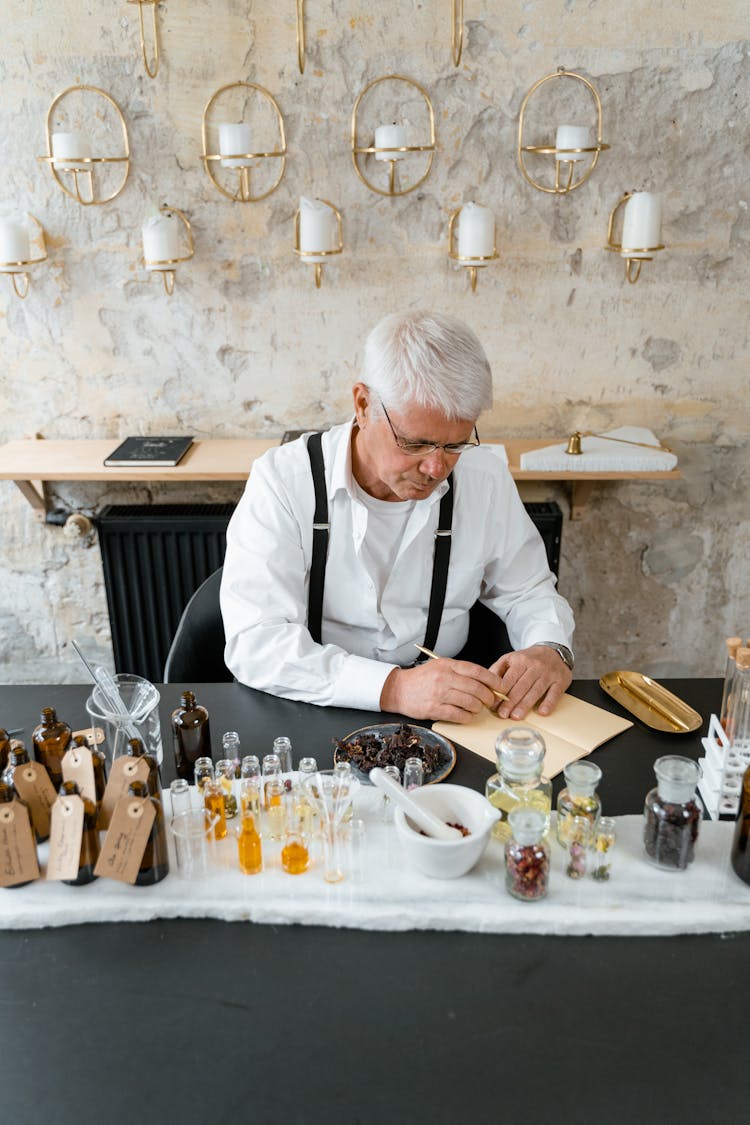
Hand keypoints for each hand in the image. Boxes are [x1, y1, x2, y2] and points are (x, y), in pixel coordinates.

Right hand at [380, 659, 505, 722]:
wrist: (398, 689)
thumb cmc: (422, 679)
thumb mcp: (441, 666)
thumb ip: (461, 672)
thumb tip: (486, 681)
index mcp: (448, 665)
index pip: (477, 671)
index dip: (493, 680)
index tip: (502, 686)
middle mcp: (445, 678)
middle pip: (477, 688)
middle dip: (489, 697)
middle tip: (491, 701)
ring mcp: (439, 694)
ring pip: (470, 702)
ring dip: (478, 708)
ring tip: (477, 708)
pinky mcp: (434, 709)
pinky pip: (458, 715)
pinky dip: (467, 717)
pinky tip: (467, 716)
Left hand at [490, 645, 571, 719]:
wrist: (553, 651)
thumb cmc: (529, 659)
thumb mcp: (511, 658)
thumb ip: (498, 670)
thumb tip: (486, 685)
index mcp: (521, 660)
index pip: (509, 678)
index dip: (501, 692)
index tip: (494, 705)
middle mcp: (535, 666)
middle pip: (522, 686)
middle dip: (511, 701)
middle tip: (503, 714)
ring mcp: (549, 673)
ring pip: (536, 690)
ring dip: (526, 704)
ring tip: (516, 716)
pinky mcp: (561, 680)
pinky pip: (554, 693)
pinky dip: (549, 703)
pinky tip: (541, 712)